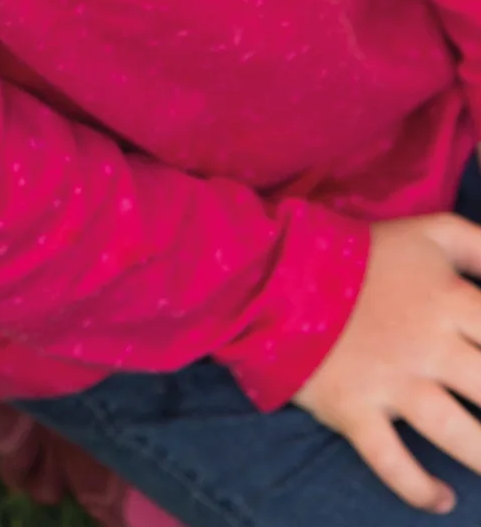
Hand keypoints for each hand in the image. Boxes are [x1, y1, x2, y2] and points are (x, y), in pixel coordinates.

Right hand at [293, 211, 480, 511]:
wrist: (273, 266)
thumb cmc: (361, 254)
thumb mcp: (426, 234)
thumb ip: (480, 248)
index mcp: (446, 299)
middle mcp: (425, 344)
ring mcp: (388, 380)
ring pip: (458, 434)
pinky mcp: (352, 407)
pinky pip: (391, 460)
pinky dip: (418, 488)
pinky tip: (443, 500)